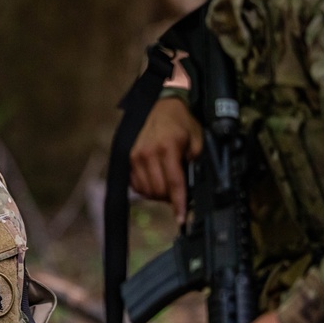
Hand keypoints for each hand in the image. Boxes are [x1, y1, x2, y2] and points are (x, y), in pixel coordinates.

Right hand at [129, 97, 202, 223]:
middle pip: (158, 191)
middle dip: (170, 197)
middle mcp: (147, 153)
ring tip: (167, 183)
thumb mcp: (196, 138)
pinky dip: (146, 187)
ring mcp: (134, 155)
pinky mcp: (126, 157)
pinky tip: (155, 179)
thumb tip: (193, 186)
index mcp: (167, 148)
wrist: (158, 103)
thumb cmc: (179, 121)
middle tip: (179, 191)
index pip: (174, 184)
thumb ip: (194, 162)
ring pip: (146, 191)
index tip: (181, 219)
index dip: (179, 204)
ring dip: (158, 193)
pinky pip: (135, 184)